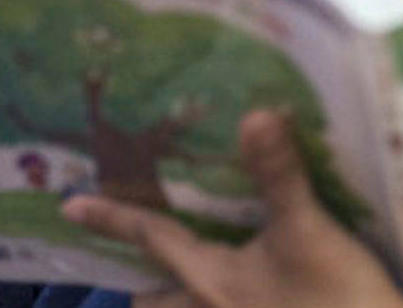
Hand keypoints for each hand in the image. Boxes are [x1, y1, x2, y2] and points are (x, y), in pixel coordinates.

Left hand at [61, 109, 402, 307]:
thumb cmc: (333, 295)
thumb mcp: (307, 228)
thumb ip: (279, 172)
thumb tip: (256, 114)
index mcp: (210, 280)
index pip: (152, 238)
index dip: (112, 217)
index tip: (69, 205)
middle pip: (156, 302)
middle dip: (144, 284)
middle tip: (138, 262)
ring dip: (180, 300)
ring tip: (188, 279)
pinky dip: (223, 302)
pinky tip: (245, 293)